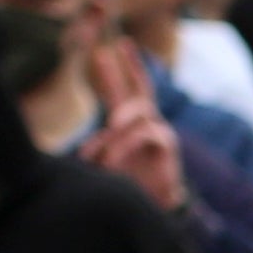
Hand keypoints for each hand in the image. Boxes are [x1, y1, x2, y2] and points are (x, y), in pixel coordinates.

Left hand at [85, 40, 183, 211]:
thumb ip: (99, 149)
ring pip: (138, 112)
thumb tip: (86, 150)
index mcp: (133, 124)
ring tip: (102, 153)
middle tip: (115, 48)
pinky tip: (111, 161)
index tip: (115, 47)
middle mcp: (148, 122)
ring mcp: (159, 130)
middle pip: (141, 89)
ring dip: (116, 128)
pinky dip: (123, 145)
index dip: (123, 69)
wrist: (155, 205)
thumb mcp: (109, 162)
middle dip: (129, 67)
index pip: (129, 90)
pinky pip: (143, 133)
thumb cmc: (133, 182)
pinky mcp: (166, 144)